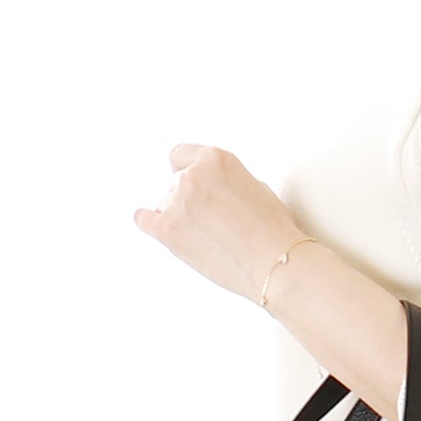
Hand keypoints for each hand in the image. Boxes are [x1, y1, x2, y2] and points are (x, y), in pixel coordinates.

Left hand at [133, 143, 307, 304]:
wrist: (276, 263)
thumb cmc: (273, 231)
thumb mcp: (255, 187)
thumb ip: (226, 181)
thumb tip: (214, 191)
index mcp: (215, 159)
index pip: (182, 156)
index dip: (189, 172)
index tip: (193, 183)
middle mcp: (192, 176)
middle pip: (176, 183)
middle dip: (190, 199)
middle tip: (212, 221)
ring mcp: (176, 203)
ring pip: (165, 204)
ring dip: (179, 216)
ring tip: (207, 237)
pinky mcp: (167, 230)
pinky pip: (144, 220)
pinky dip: (149, 222)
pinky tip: (152, 224)